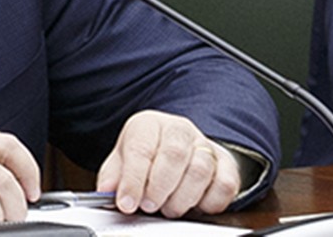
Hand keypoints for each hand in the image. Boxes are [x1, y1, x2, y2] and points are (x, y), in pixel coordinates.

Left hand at [96, 110, 240, 217]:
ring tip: (168, 208)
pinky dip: (209, 202)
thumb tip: (106, 191)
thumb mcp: (122, 160)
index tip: (127, 203)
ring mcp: (205, 145)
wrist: (176, 145)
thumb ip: (113, 176)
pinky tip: (194, 206)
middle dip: (159, 187)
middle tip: (149, 206)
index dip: (134, 179)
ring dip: (182, 197)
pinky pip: (225, 185)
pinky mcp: (226, 164)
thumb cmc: (146, 153)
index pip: (141, 148)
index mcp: (149, 124)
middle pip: (174, 155)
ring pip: (200, 170)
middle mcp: (179, 129)